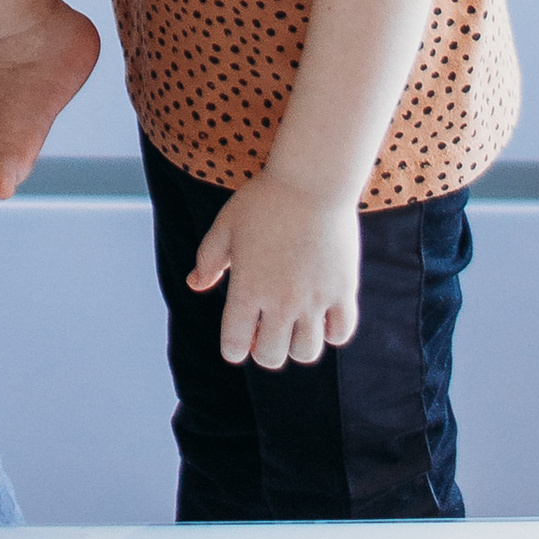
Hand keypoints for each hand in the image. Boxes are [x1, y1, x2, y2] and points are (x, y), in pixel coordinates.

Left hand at [187, 170, 361, 368]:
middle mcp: (280, 302)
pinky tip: (322, 313)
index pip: (235, 346)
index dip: (234, 347)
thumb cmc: (264, 200)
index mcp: (246, 289)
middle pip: (271, 358)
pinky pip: (340, 333)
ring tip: (295, 321)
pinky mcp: (343, 291)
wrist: (311, 181)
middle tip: (267, 328)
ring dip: (297, 344)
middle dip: (264, 350)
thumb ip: (208, 259)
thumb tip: (195, 285)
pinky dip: (331, 332)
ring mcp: (314, 299)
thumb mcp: (226, 226)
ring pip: (307, 353)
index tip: (239, 337)